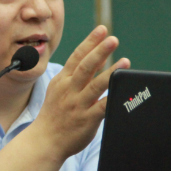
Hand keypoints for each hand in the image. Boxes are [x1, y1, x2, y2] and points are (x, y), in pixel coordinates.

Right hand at [32, 26, 129, 160]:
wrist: (44, 141)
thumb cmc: (54, 113)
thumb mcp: (59, 89)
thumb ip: (76, 74)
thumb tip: (98, 57)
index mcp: (62, 80)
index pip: (77, 56)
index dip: (90, 42)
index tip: (102, 30)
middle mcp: (69, 90)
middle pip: (85, 67)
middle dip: (99, 51)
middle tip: (113, 39)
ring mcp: (78, 105)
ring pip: (96, 85)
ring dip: (111, 72)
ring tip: (125, 61)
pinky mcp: (86, 120)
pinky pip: (103, 107)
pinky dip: (114, 98)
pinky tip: (124, 90)